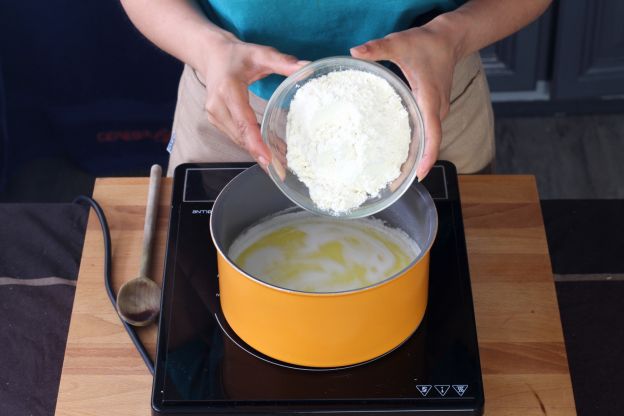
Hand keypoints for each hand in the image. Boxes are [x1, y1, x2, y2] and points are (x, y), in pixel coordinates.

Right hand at [198, 36, 305, 167]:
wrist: (212, 55)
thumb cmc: (238, 55)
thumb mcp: (261, 53)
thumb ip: (283, 62)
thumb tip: (306, 68)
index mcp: (228, 89)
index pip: (243, 121)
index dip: (256, 142)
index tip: (268, 159)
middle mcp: (217, 106)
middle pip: (240, 136)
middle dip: (260, 154)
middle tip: (281, 170)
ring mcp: (214, 115)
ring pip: (237, 140)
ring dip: (256, 152)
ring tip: (277, 166)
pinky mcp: (216, 120)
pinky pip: (235, 137)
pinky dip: (250, 145)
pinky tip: (266, 152)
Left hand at [351, 25, 459, 179]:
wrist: (449, 38)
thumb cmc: (427, 42)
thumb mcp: (400, 42)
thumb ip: (377, 48)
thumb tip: (354, 51)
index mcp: (430, 99)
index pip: (432, 134)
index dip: (427, 157)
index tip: (418, 176)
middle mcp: (436, 110)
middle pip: (429, 143)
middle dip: (415, 164)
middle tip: (394, 183)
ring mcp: (436, 111)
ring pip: (428, 139)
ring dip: (415, 155)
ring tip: (394, 172)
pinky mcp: (432, 109)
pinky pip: (425, 131)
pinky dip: (414, 142)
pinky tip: (396, 150)